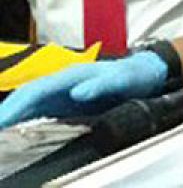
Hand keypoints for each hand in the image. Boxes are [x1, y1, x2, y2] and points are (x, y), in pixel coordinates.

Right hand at [0, 51, 167, 126]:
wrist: (145, 73)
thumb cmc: (134, 75)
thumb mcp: (123, 79)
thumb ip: (101, 84)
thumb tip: (78, 92)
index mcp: (71, 75)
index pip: (35, 89)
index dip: (16, 105)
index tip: (2, 120)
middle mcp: (63, 82)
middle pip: (27, 96)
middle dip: (7, 112)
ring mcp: (63, 92)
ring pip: (30, 103)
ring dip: (12, 116)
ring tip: (1, 132)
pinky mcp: (66, 102)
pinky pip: (39, 110)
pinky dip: (23, 120)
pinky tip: (14, 131)